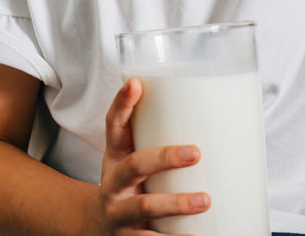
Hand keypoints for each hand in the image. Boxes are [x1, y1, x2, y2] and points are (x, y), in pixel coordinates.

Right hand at [95, 78, 210, 235]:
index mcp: (115, 157)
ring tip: (205, 201)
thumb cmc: (129, 185)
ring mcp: (119, 214)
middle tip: (195, 152)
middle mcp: (113, 184)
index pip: (113, 125)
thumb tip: (201, 107)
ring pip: (145, 207)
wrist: (99, 228)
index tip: (136, 84)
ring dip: (176, 204)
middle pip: (134, 166)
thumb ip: (155, 135)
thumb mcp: (131, 158)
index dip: (122, 104)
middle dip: (164, 157)